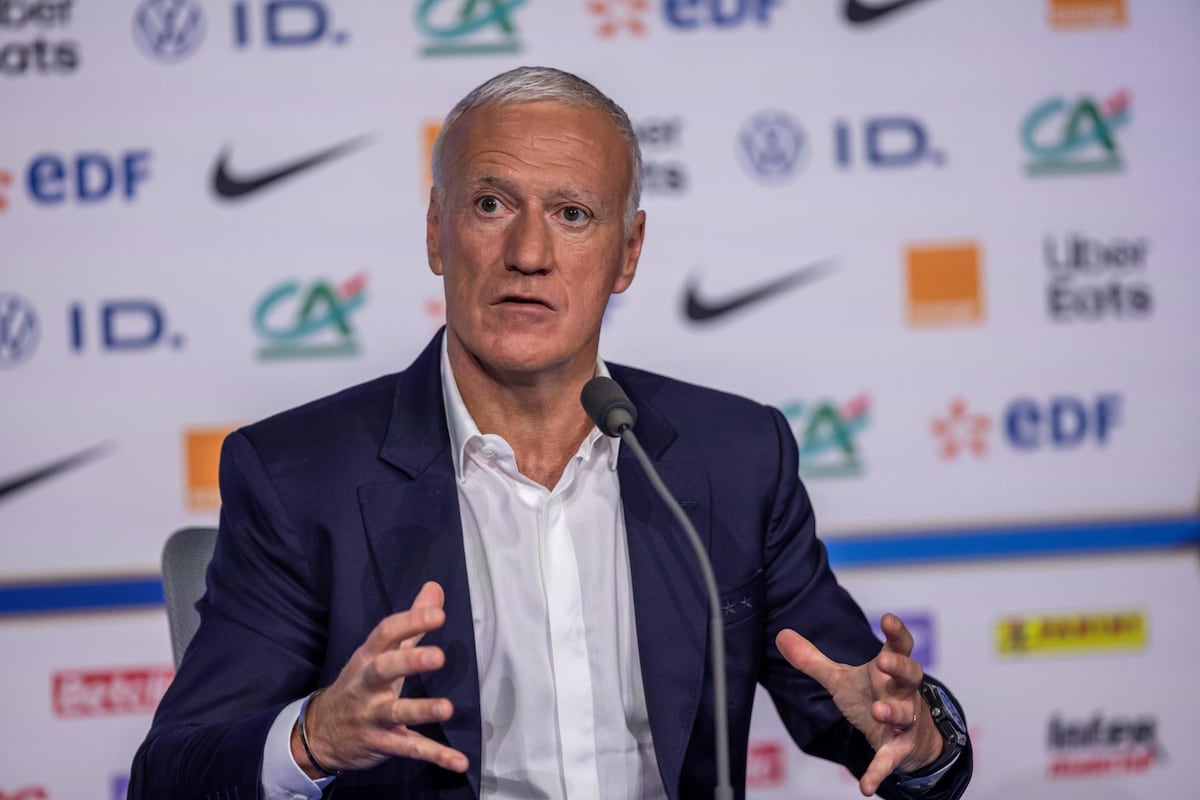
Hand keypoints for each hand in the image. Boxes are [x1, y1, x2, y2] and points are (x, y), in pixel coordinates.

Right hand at [291, 581, 468, 777]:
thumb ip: (411, 624)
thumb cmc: (361, 684)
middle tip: (437, 657)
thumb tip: (435, 588)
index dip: (411, 622)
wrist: (319, 732)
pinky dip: (435, 756)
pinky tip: (459, 761)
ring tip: (447, 708)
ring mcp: (373, 716)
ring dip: (422, 710)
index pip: (387, 633)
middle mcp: (368, 685)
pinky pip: (410, 749)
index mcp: (369, 657)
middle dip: (409, 662)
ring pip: (397, 713)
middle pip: (385, 669)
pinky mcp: (382, 743)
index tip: (438, 613)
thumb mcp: (379, 652)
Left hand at [776, 613, 942, 795]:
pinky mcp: (899, 749)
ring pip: (905, 714)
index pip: (898, 646)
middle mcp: (902, 692)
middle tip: (884, 661)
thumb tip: (781, 634)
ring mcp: (905, 721)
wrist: (905, 738)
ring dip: (893, 712)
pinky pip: (889, 760)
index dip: (896, 632)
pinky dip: (877, 772)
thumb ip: (813, 660)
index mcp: (888, 672)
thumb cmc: (872, 698)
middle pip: (911, 674)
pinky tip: (864, 787)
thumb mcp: (841, 679)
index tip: (887, 618)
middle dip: (900, 667)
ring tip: (878, 710)